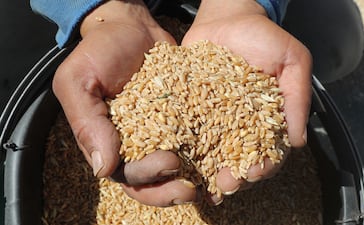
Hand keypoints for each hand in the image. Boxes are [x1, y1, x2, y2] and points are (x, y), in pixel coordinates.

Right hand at [52, 0, 196, 205]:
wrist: (130, 27)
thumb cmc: (99, 51)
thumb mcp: (79, 81)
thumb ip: (87, 123)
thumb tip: (103, 169)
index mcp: (106, 142)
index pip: (126, 174)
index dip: (148, 177)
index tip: (170, 163)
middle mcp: (134, 144)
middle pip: (151, 181)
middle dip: (170, 190)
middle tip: (192, 190)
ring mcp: (159, 133)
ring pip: (174, 169)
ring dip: (189, 180)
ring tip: (209, 184)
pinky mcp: (180, 118)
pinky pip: (193, 140)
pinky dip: (205, 153)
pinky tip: (222, 156)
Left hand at [182, 0, 311, 203]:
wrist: (228, 18)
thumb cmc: (264, 37)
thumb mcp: (292, 62)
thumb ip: (297, 99)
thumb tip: (297, 141)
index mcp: (267, 119)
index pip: (269, 151)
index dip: (264, 165)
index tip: (255, 172)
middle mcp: (240, 123)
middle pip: (238, 159)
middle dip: (235, 176)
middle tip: (225, 184)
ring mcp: (215, 118)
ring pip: (213, 152)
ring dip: (209, 171)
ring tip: (202, 184)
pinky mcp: (193, 108)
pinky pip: (188, 130)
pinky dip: (185, 148)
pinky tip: (179, 160)